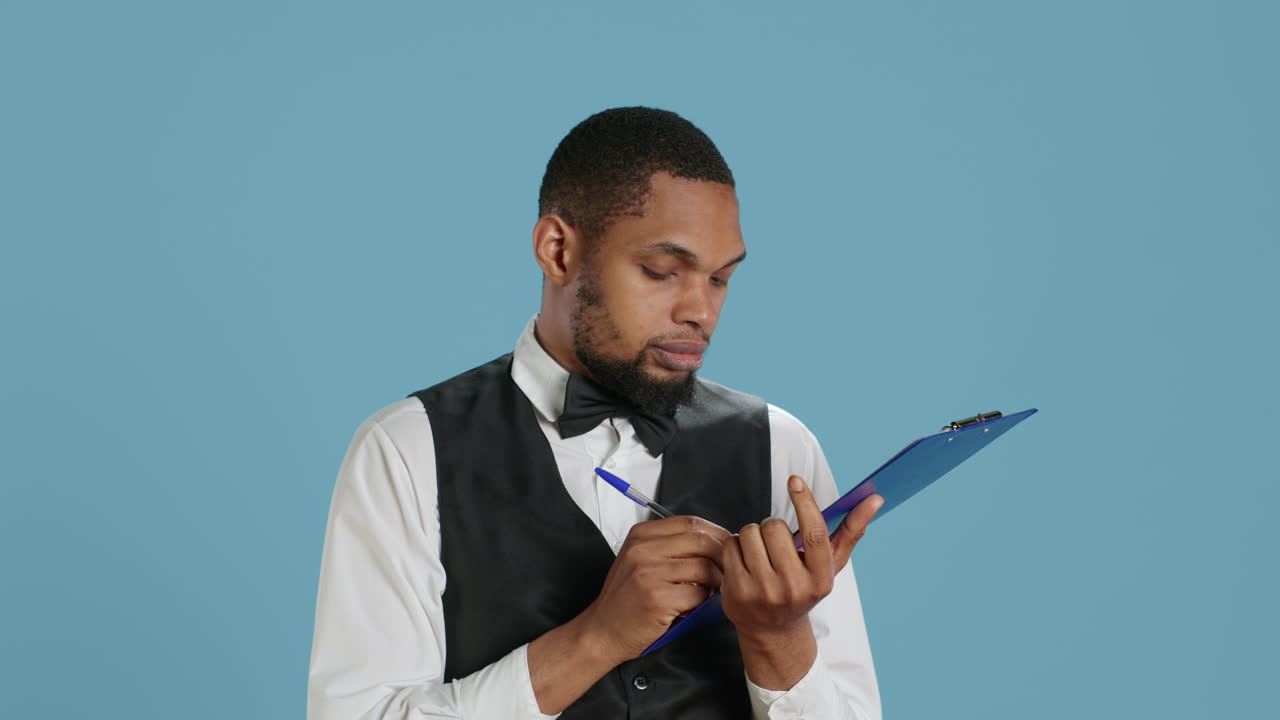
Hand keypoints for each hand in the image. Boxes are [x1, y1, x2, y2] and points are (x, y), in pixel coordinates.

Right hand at [577, 515, 729, 663]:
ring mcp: (649, 572)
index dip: (715, 532)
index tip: (727, 544)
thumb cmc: (625, 598)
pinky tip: (695, 605)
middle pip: (701, 541)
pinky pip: (697, 594)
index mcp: (641, 535)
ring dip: (715, 581)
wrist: (603, 630)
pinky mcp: (657, 597)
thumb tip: (712, 542)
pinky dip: (703, 601)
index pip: (690, 522)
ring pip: (704, 567)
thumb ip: (668, 546)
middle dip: (723, 556)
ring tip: (710, 590)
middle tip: (729, 569)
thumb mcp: (638, 560)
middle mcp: (643, 549)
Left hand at [721, 475, 881, 637]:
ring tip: (761, 554)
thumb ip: (852, 529)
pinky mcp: (738, 592)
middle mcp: (794, 587)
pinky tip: (745, 562)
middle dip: (772, 526)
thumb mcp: (830, 564)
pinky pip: (731, 545)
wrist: (773, 629)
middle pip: (775, 527)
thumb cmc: (805, 586)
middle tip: (776, 543)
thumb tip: (876, 499)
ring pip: (750, 533)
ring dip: (752, 535)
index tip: (795, 481)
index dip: (805, 503)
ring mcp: (764, 592)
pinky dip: (736, 546)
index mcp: (821, 578)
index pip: (814, 533)